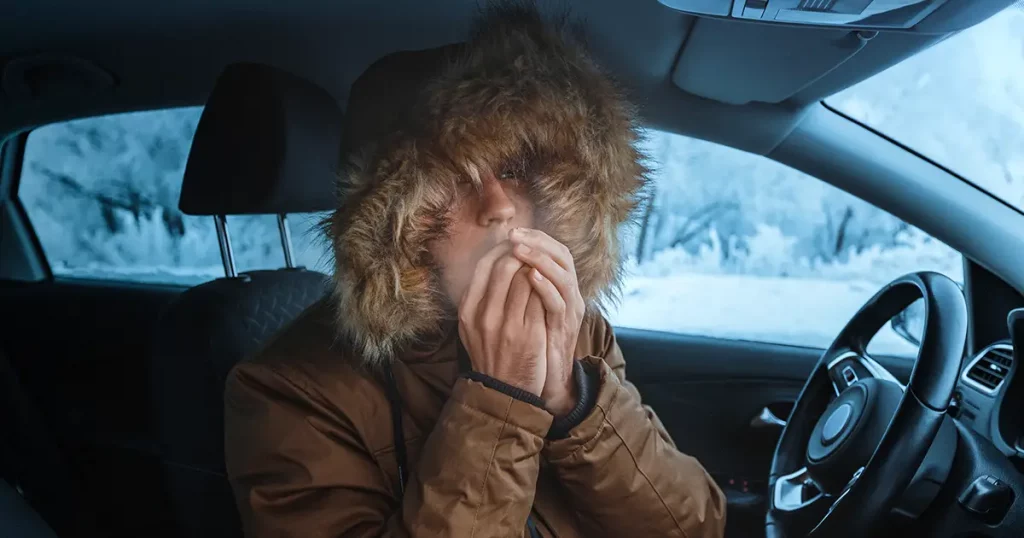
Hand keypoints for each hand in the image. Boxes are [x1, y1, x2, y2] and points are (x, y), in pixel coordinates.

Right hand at [459, 241, 547, 396]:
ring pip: (525, 278)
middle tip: (533, 251)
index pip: (484, 265)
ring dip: (536, 267)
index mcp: (468, 311)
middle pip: (504, 266)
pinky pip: (540, 298)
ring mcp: (507, 325)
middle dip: (522, 253)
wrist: (504, 392)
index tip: (514, 245)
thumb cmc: (492, 354)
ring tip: (543, 265)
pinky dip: (546, 286)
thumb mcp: (473, 328)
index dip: (501, 250)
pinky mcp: (529, 334)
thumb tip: (492, 262)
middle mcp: (484, 316)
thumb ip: (478, 299)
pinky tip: (551, 284)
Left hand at [509, 228, 585, 415]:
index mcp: (559, 286)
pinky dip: (546, 287)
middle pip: (562, 255)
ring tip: (519, 249)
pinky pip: (559, 302)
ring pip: (563, 275)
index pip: (554, 249)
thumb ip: (516, 286)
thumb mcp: (522, 310)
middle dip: (537, 242)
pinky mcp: (566, 328)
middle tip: (514, 235)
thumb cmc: (531, 344)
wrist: (545, 381)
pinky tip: (531, 276)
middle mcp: (569, 294)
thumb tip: (494, 261)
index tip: (511, 230)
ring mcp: (570, 311)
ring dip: (540, 259)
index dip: (534, 237)